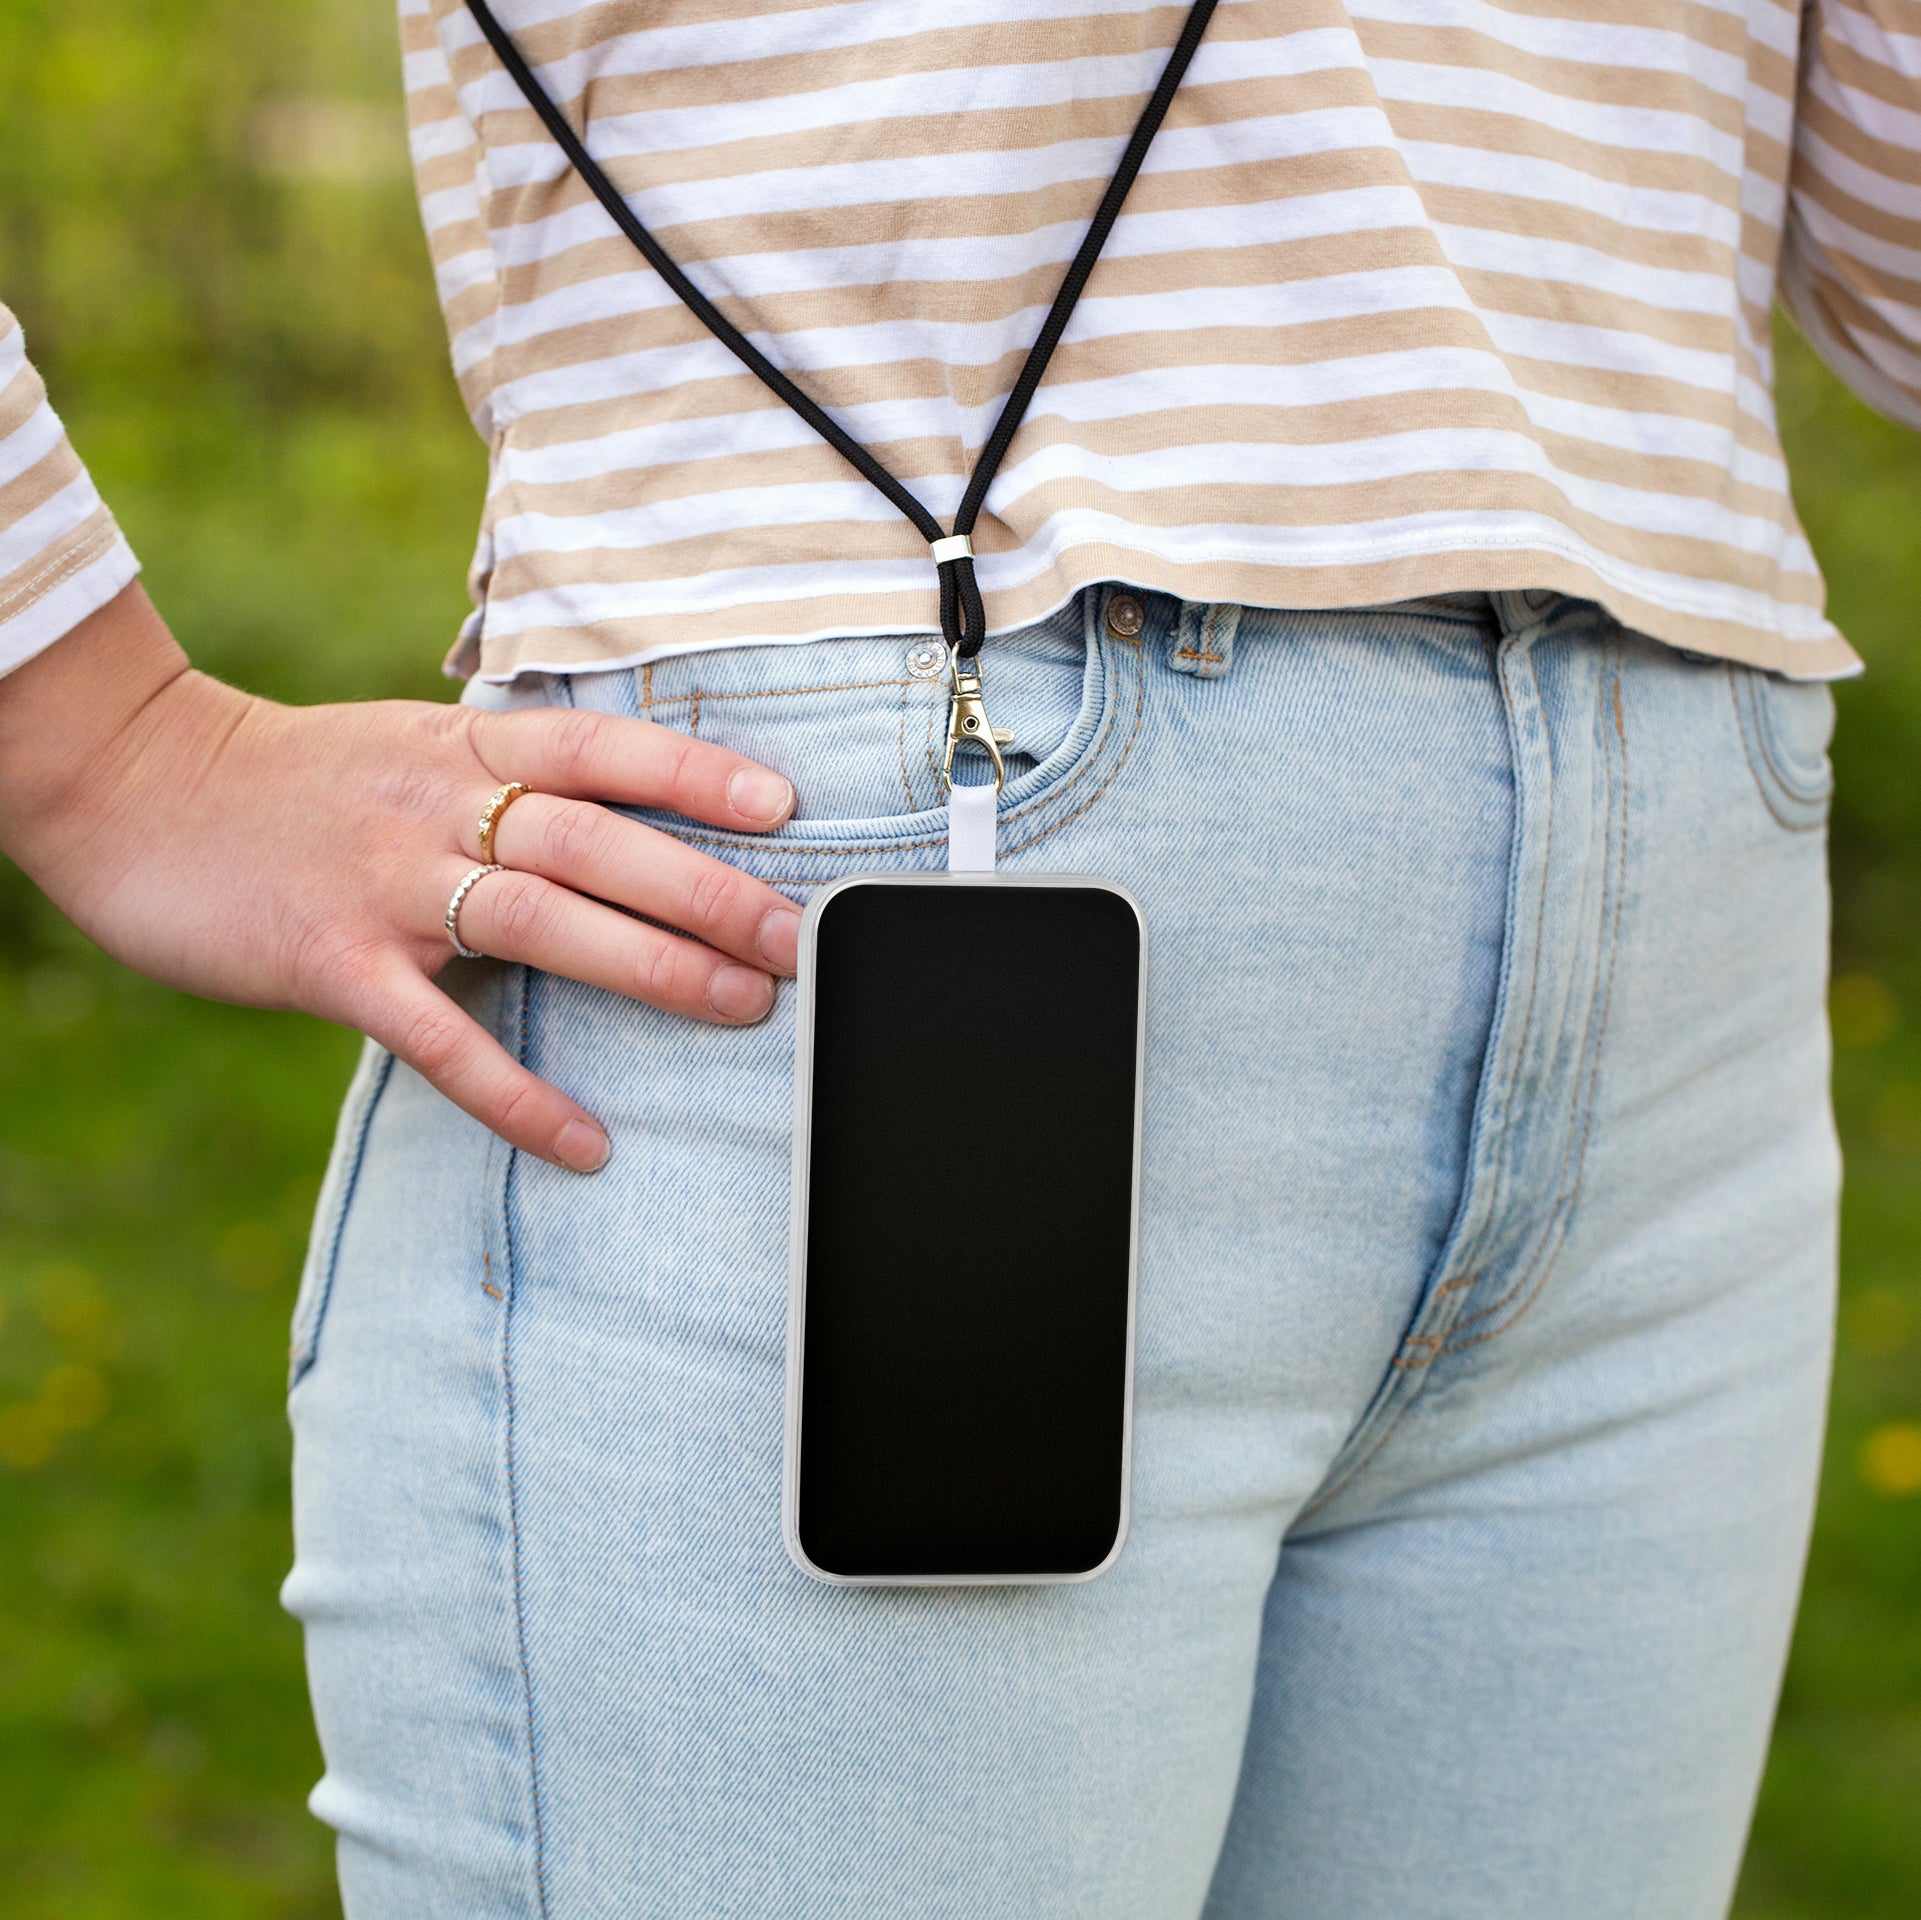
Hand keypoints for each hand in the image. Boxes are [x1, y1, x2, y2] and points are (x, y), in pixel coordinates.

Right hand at [0, 584, 804, 1171]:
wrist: (138, 785)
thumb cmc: (301, 778)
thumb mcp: (413, 744)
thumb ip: (509, 775)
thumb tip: (628, 813)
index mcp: (463, 745)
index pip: (601, 749)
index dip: (696, 772)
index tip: (785, 809)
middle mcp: (437, 805)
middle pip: (595, 841)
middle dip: (706, 890)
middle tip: (794, 939)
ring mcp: (386, 883)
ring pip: (539, 920)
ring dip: (650, 965)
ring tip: (741, 1007)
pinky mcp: (332, 961)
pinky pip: (440, 1038)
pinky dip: (516, 1094)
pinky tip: (584, 1141)